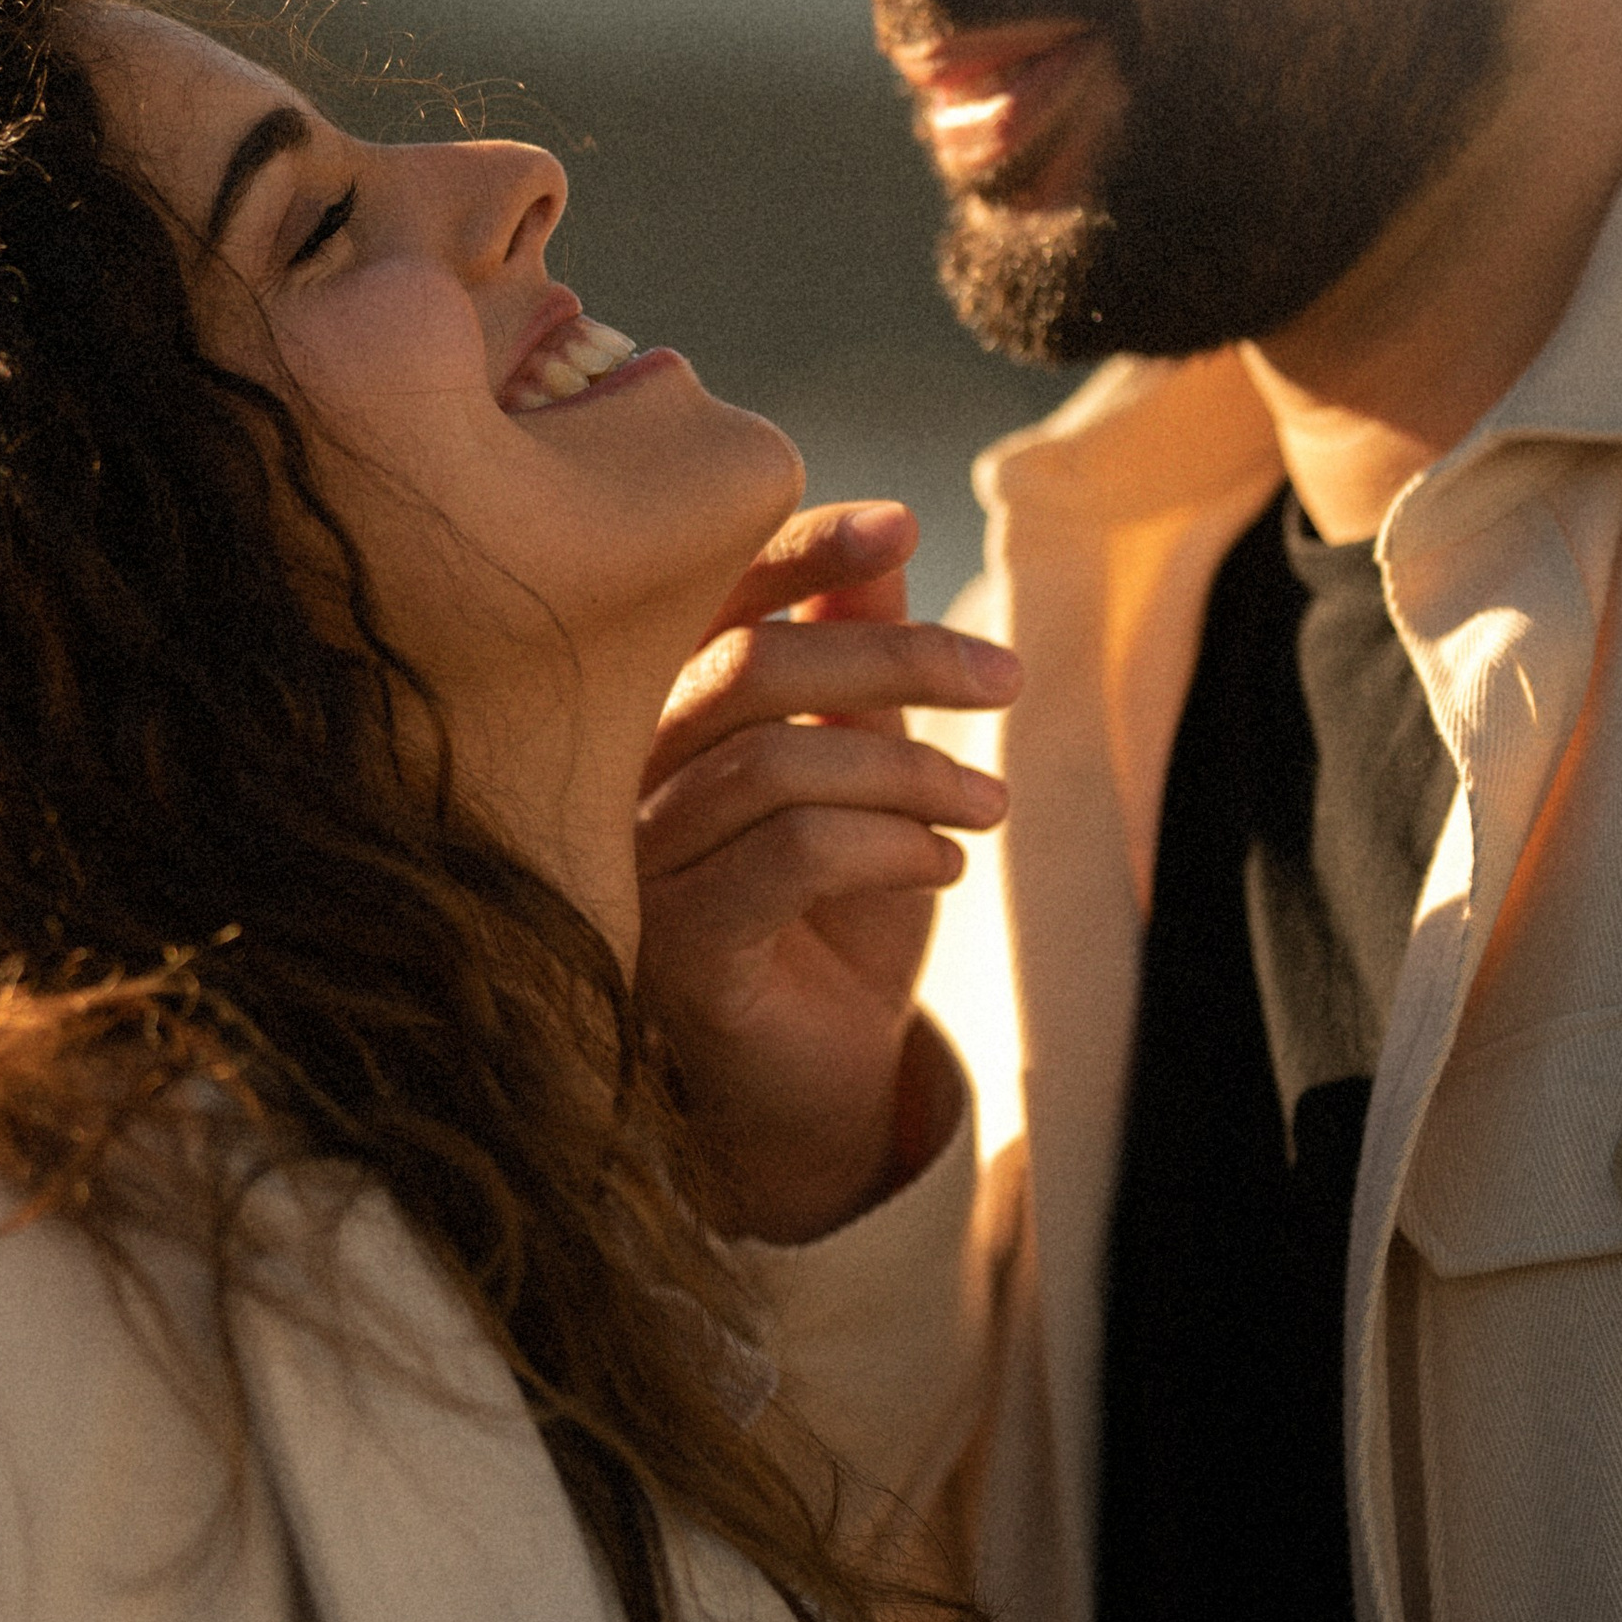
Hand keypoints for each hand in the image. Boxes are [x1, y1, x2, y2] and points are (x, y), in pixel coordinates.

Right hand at [636, 499, 1018, 1243]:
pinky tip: (942, 866)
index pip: (703, 602)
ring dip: (913, 768)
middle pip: (748, 667)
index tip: (898, 525)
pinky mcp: (673, 948)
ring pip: (775, 759)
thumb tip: (882, 539)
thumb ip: (852, 658)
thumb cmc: (827, 924)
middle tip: (1007, 681)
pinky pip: (788, 853)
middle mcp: (614, 782)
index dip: (795, 550)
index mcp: (649, 718)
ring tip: (988, 803)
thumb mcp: (858, 772)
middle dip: (898, 657)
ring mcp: (630, 868)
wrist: (807, 1096)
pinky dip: (888, 844)